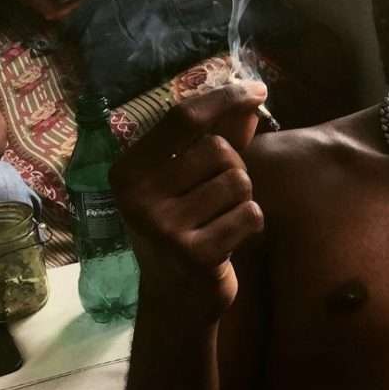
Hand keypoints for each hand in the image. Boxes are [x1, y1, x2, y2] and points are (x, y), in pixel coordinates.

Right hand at [110, 82, 267, 324]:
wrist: (176, 301)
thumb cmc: (186, 228)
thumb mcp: (190, 181)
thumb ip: (220, 136)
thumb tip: (251, 94)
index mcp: (129, 170)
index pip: (183, 118)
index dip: (225, 98)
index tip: (258, 88)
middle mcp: (138, 196)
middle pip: (219, 150)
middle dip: (236, 167)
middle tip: (220, 196)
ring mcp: (163, 228)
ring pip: (239, 182)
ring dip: (243, 198)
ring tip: (221, 219)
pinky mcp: (194, 255)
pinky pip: (250, 214)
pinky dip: (252, 224)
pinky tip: (230, 240)